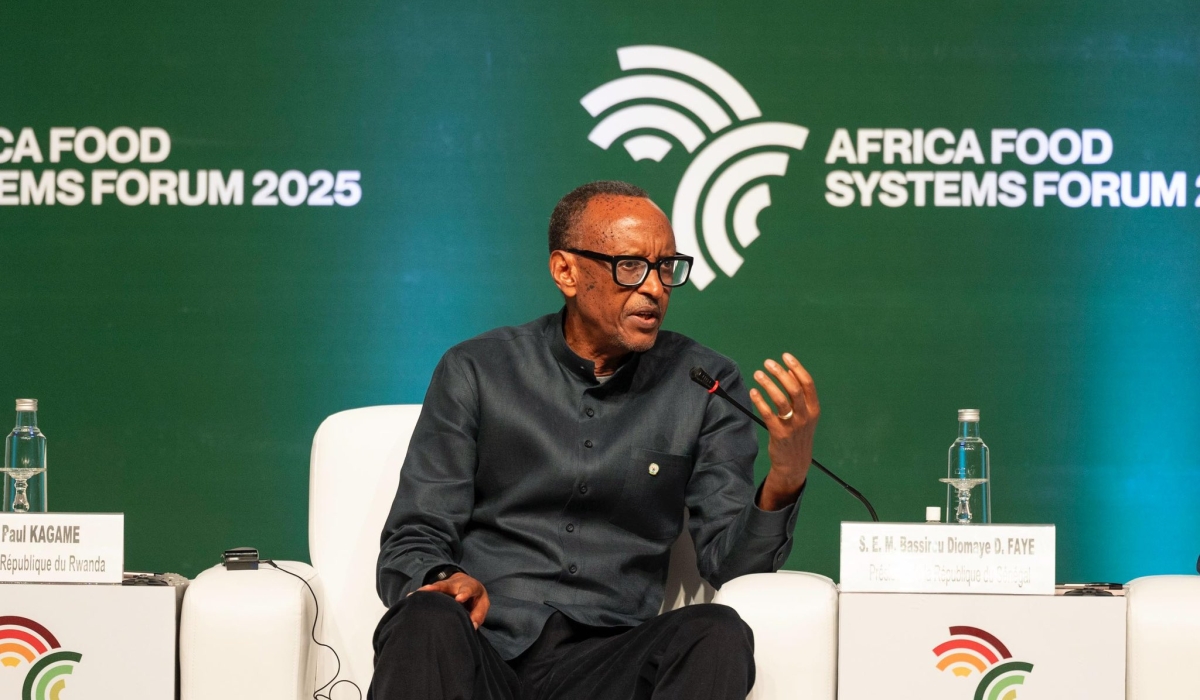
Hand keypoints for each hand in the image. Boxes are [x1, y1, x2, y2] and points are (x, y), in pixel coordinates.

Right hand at [414, 572, 490, 628]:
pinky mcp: (436, 591)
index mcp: (470, 586)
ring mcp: (445, 586)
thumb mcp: (482, 605)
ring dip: (424, 591)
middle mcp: (456, 584)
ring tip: (414, 595)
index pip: (467, 589)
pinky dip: (419, 595)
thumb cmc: (475, 599)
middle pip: (446, 585)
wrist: (467, 585)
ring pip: (434, 587)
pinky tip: (410, 598)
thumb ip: (478, 615)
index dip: (463, 593)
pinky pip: (428, 593)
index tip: (459, 599)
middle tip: (428, 590)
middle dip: (437, 588)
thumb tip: (471, 626)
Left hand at [748, 352, 818, 510]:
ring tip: (758, 374)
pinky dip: (760, 401)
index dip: (796, 368)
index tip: (785, 356)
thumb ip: (799, 397)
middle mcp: (806, 416)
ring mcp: (793, 426)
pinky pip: (768, 414)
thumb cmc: (798, 434)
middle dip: (780, 373)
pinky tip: (753, 392)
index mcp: (814, 409)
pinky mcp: (779, 434)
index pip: (807, 384)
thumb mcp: (806, 416)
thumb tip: (787, 372)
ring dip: (768, 384)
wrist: (795, 463)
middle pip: (794, 389)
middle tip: (767, 363)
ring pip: (781, 400)